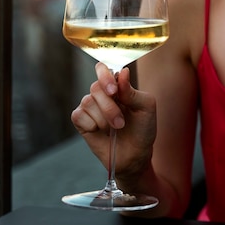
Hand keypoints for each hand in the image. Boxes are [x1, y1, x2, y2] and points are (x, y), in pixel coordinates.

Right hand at [71, 63, 156, 178]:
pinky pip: (78, 116)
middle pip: (96, 88)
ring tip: (115, 129)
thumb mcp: (146, 108)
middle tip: (121, 123)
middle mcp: (101, 93)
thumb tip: (122, 72)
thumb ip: (132, 91)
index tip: (113, 90)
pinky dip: (92, 126)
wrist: (135, 155)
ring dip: (104, 119)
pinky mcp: (81, 121)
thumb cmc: (143, 129)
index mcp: (117, 85)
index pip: (103, 69)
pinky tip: (100, 132)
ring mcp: (90, 106)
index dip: (104, 76)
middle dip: (110, 108)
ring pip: (88, 102)